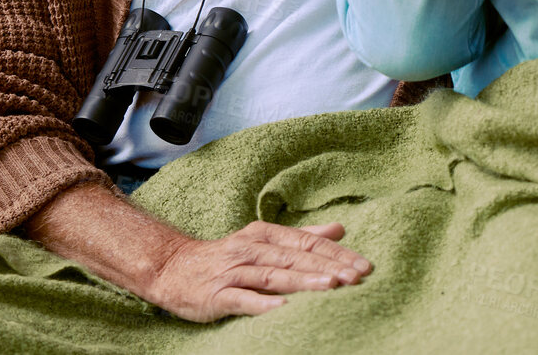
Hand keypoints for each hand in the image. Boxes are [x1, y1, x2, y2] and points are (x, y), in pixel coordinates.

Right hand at [24, 183, 366, 322]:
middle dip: (329, 267)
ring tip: (330, 287)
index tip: (364, 266)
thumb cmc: (225, 257)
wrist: (172, 269)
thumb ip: (303, 236)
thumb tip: (340, 228)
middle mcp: (251, 248)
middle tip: (358, 278)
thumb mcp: (263, 241)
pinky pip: (243, 299)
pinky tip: (283, 308)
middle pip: (296, 257)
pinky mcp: (218, 294)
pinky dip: (263, 303)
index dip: (337, 254)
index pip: (308, 242)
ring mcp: (233, 270)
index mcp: (265, 235)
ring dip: (302, 280)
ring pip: (273, 274)